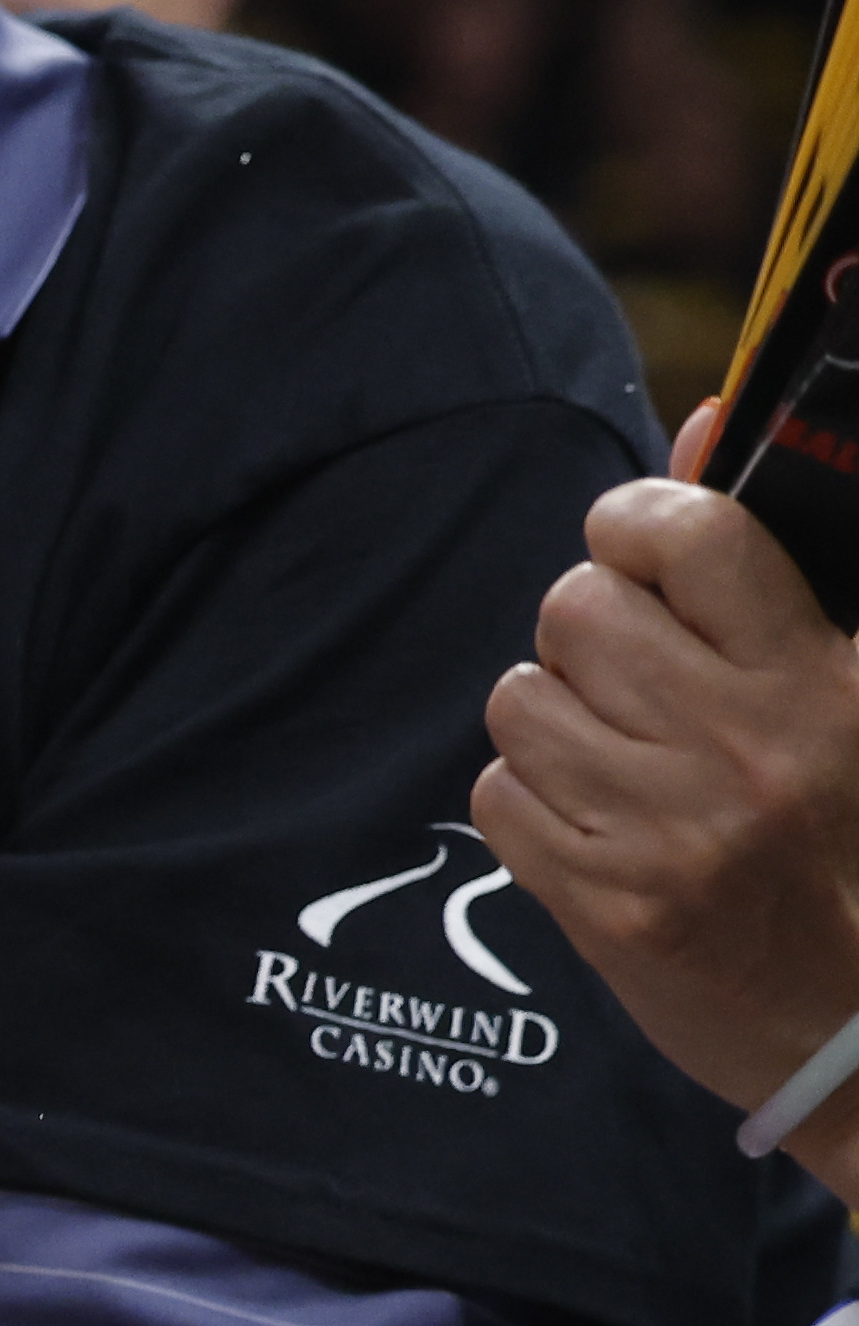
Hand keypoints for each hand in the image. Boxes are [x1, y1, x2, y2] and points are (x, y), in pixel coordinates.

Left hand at [477, 452, 858, 1190]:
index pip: (692, 535)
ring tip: (619, 751)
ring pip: (522, 699)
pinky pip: (502, 795)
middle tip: (634, 672)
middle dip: (589, 625)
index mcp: (821, 681)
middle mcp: (742, 747)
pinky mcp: (604, 906)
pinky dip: (531, 797)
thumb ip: (771, 565)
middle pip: (578, 610)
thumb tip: (702, 418)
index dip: (638, 521)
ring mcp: (666, 831)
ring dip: (553, 713)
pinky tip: (596, 819)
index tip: (641, 547)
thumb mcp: (855, 689)